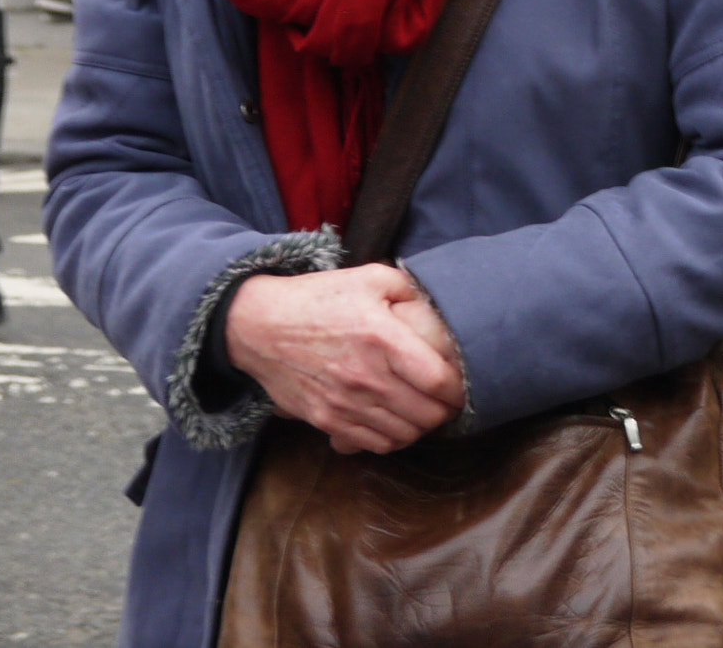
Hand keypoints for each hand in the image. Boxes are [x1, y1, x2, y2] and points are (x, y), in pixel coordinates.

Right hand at [226, 265, 466, 455]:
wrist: (259, 325)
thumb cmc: (318, 298)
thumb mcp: (370, 277)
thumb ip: (410, 289)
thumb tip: (437, 306)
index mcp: (382, 339)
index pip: (437, 380)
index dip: (458, 389)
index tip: (463, 386)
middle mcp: (366, 377)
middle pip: (424, 414)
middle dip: (444, 411)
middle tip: (448, 401)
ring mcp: (344, 404)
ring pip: (401, 435)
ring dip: (420, 428)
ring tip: (425, 413)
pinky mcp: (325, 420)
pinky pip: (371, 444)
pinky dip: (392, 440)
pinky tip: (397, 424)